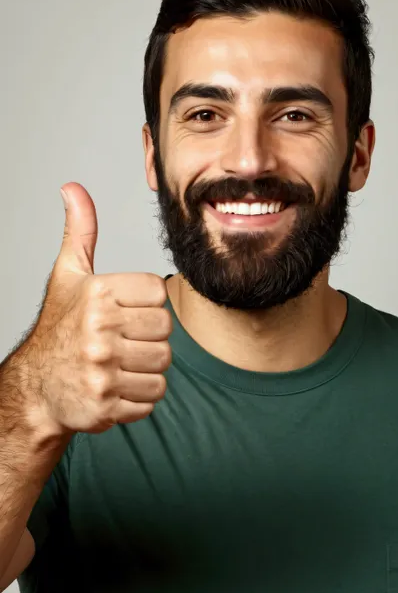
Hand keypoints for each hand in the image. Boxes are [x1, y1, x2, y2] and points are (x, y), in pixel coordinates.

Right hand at [22, 182, 170, 434]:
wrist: (36, 387)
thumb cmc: (60, 327)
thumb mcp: (68, 276)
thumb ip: (80, 232)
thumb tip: (73, 187)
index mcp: (97, 294)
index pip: (158, 291)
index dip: (145, 302)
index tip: (123, 311)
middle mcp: (99, 331)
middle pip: (165, 330)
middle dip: (148, 336)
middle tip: (122, 340)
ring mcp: (102, 370)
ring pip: (163, 364)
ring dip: (146, 365)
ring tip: (120, 362)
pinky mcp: (107, 404)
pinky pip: (153, 396)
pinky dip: (141, 394)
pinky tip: (118, 385)